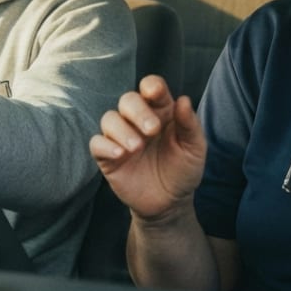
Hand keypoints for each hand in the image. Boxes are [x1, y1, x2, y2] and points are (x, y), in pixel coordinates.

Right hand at [89, 74, 205, 221]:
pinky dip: (106, 145)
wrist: (170, 203)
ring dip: (122, 130)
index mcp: (161, 111)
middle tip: (152, 130)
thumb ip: (190, 124)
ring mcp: (121, 137)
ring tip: (137, 147)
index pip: (150, 87)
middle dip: (138, 111)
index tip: (155, 94)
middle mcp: (138, 120)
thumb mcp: (194, 148)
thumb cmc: (183, 170)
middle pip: (127, 99)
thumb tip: (183, 99)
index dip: (151, 86)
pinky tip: (120, 154)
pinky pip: (96, 143)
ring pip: (109, 118)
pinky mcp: (108, 157)